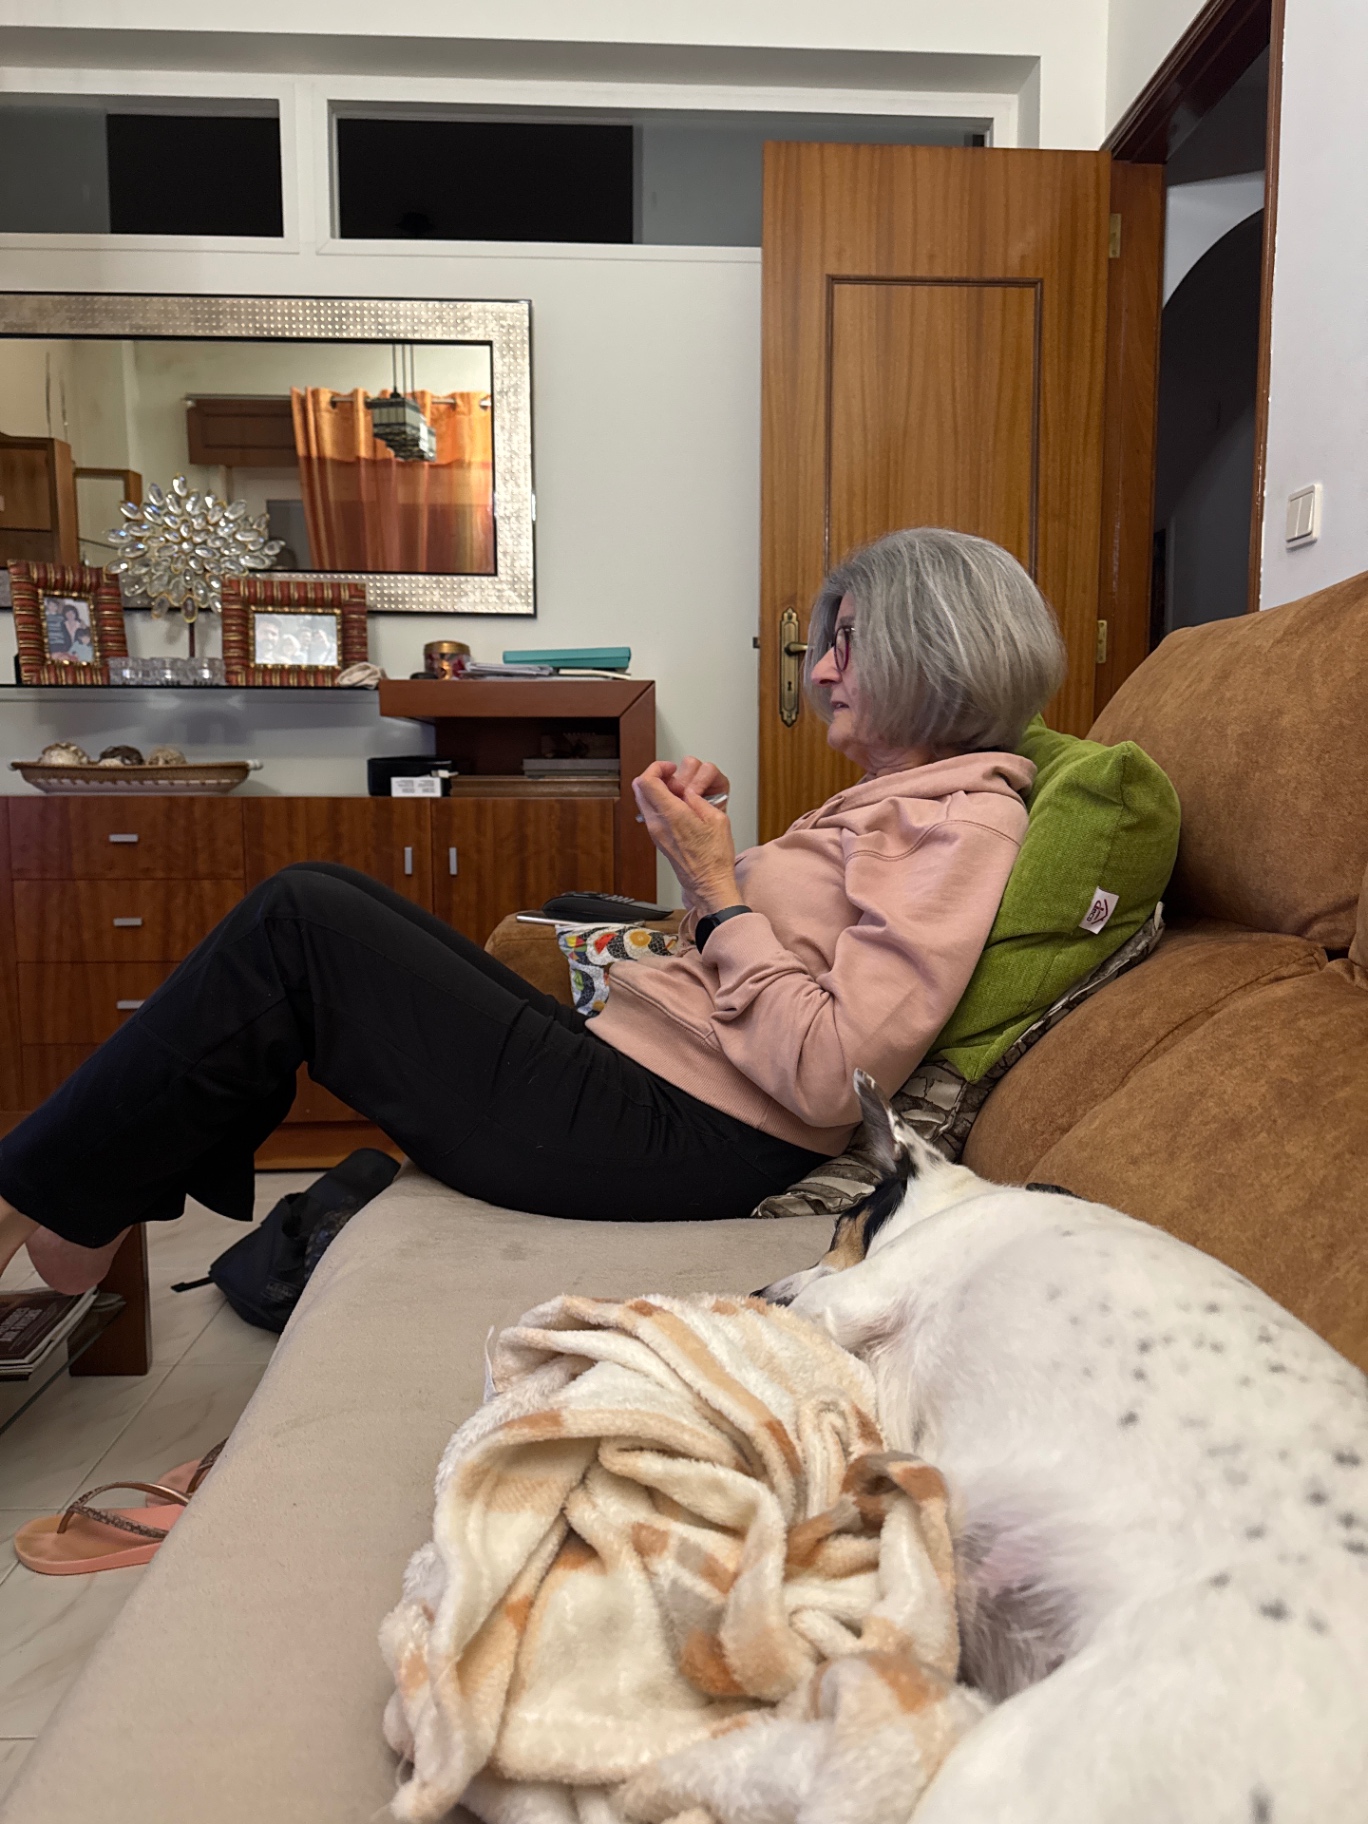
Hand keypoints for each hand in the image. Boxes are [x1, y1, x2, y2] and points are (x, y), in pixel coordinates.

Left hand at [632, 762, 741, 912]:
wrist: (708, 883)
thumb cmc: (714, 858)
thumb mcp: (716, 819)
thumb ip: (698, 799)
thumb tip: (688, 791)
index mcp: (672, 815)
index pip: (647, 781)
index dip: (657, 768)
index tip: (671, 768)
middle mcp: (657, 823)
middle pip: (639, 788)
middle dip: (654, 776)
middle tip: (672, 777)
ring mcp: (654, 832)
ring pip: (642, 800)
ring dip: (656, 789)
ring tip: (677, 792)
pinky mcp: (657, 839)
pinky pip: (650, 812)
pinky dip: (659, 802)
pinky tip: (678, 806)